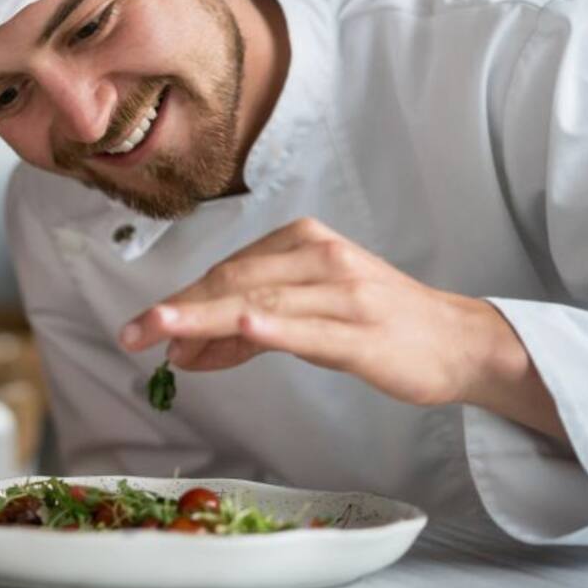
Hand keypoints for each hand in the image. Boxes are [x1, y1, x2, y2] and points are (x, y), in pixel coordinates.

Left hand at [119, 217, 523, 409]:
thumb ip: (246, 328)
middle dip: (180, 308)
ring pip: (261, 302)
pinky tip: (243, 326)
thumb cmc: (374, 324)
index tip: (144, 327)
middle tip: (134, 333)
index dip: (184, 301)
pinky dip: (274, 326)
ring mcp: (344, 293)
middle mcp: (320, 258)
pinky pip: (310, 328)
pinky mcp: (362, 331)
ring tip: (163, 332)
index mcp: (304, 241)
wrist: (453, 341)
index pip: (229, 271)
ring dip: (206, 318)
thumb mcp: (306, 316)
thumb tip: (184, 345)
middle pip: (236, 282)